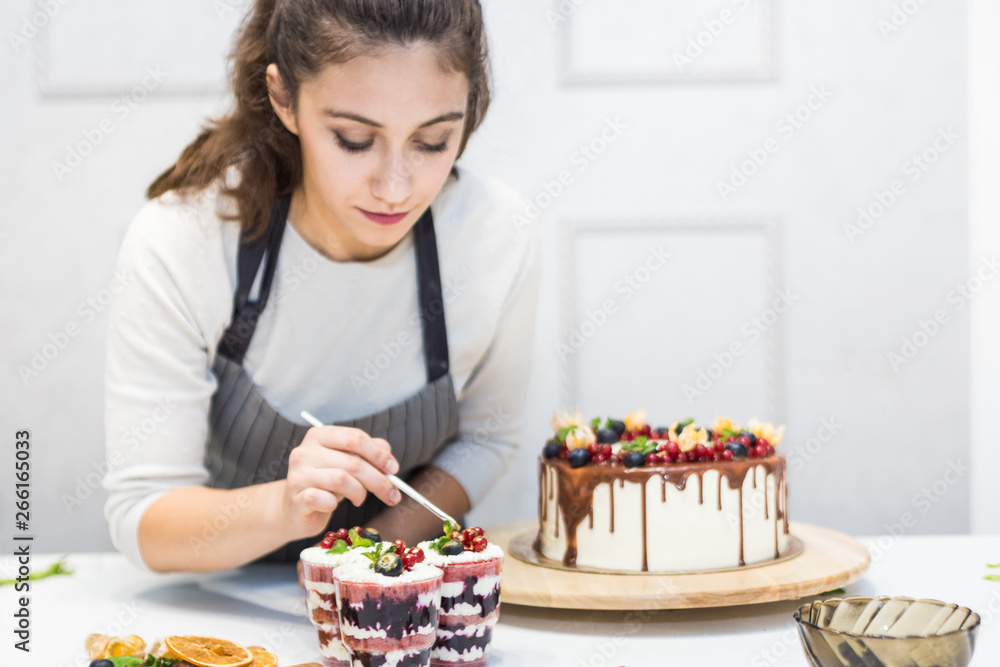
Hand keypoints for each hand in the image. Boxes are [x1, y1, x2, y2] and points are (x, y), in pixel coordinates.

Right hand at [281, 426, 400, 541]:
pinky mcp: (296, 498)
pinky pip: (325, 500)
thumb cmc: (326, 483)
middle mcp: (305, 451)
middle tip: (393, 495)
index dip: (379, 454)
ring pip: (342, 479)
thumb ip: (369, 455)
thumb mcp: (347, 464)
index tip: (394, 470)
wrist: (293, 509)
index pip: (355, 438)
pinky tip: (334, 505)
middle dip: (379, 480)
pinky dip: (336, 504)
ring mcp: (298, 474)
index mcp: (319, 436)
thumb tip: (389, 460)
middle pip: (353, 462)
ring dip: (360, 493)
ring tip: (361, 499)